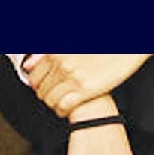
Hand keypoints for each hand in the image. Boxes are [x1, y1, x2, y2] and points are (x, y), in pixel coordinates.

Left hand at [22, 54, 148, 121]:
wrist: (126, 47)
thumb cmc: (103, 45)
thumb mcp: (70, 43)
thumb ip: (47, 53)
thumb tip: (28, 65)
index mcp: (56, 51)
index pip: (34, 76)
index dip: (37, 85)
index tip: (43, 88)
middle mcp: (61, 63)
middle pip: (41, 90)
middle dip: (46, 96)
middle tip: (55, 97)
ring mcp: (72, 77)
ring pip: (50, 100)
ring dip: (54, 104)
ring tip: (62, 103)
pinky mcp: (85, 89)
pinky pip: (63, 107)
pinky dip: (62, 111)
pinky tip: (68, 109)